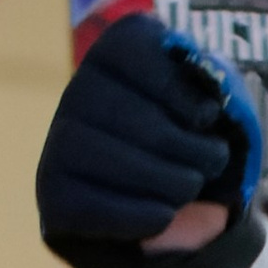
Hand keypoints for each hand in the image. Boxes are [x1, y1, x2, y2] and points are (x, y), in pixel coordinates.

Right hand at [35, 16, 263, 267]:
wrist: (163, 202)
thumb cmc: (191, 141)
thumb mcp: (210, 105)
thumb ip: (211, 89)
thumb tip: (203, 103)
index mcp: (115, 51)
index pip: (140, 54)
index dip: (182, 92)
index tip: (206, 118)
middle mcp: (78, 89)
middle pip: (137, 119)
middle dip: (191, 150)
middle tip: (212, 163)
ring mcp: (60, 141)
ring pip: (118, 164)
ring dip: (172, 185)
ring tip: (188, 188)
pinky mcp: (55, 194)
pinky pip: (100, 209)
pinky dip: (143, 216)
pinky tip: (163, 216)